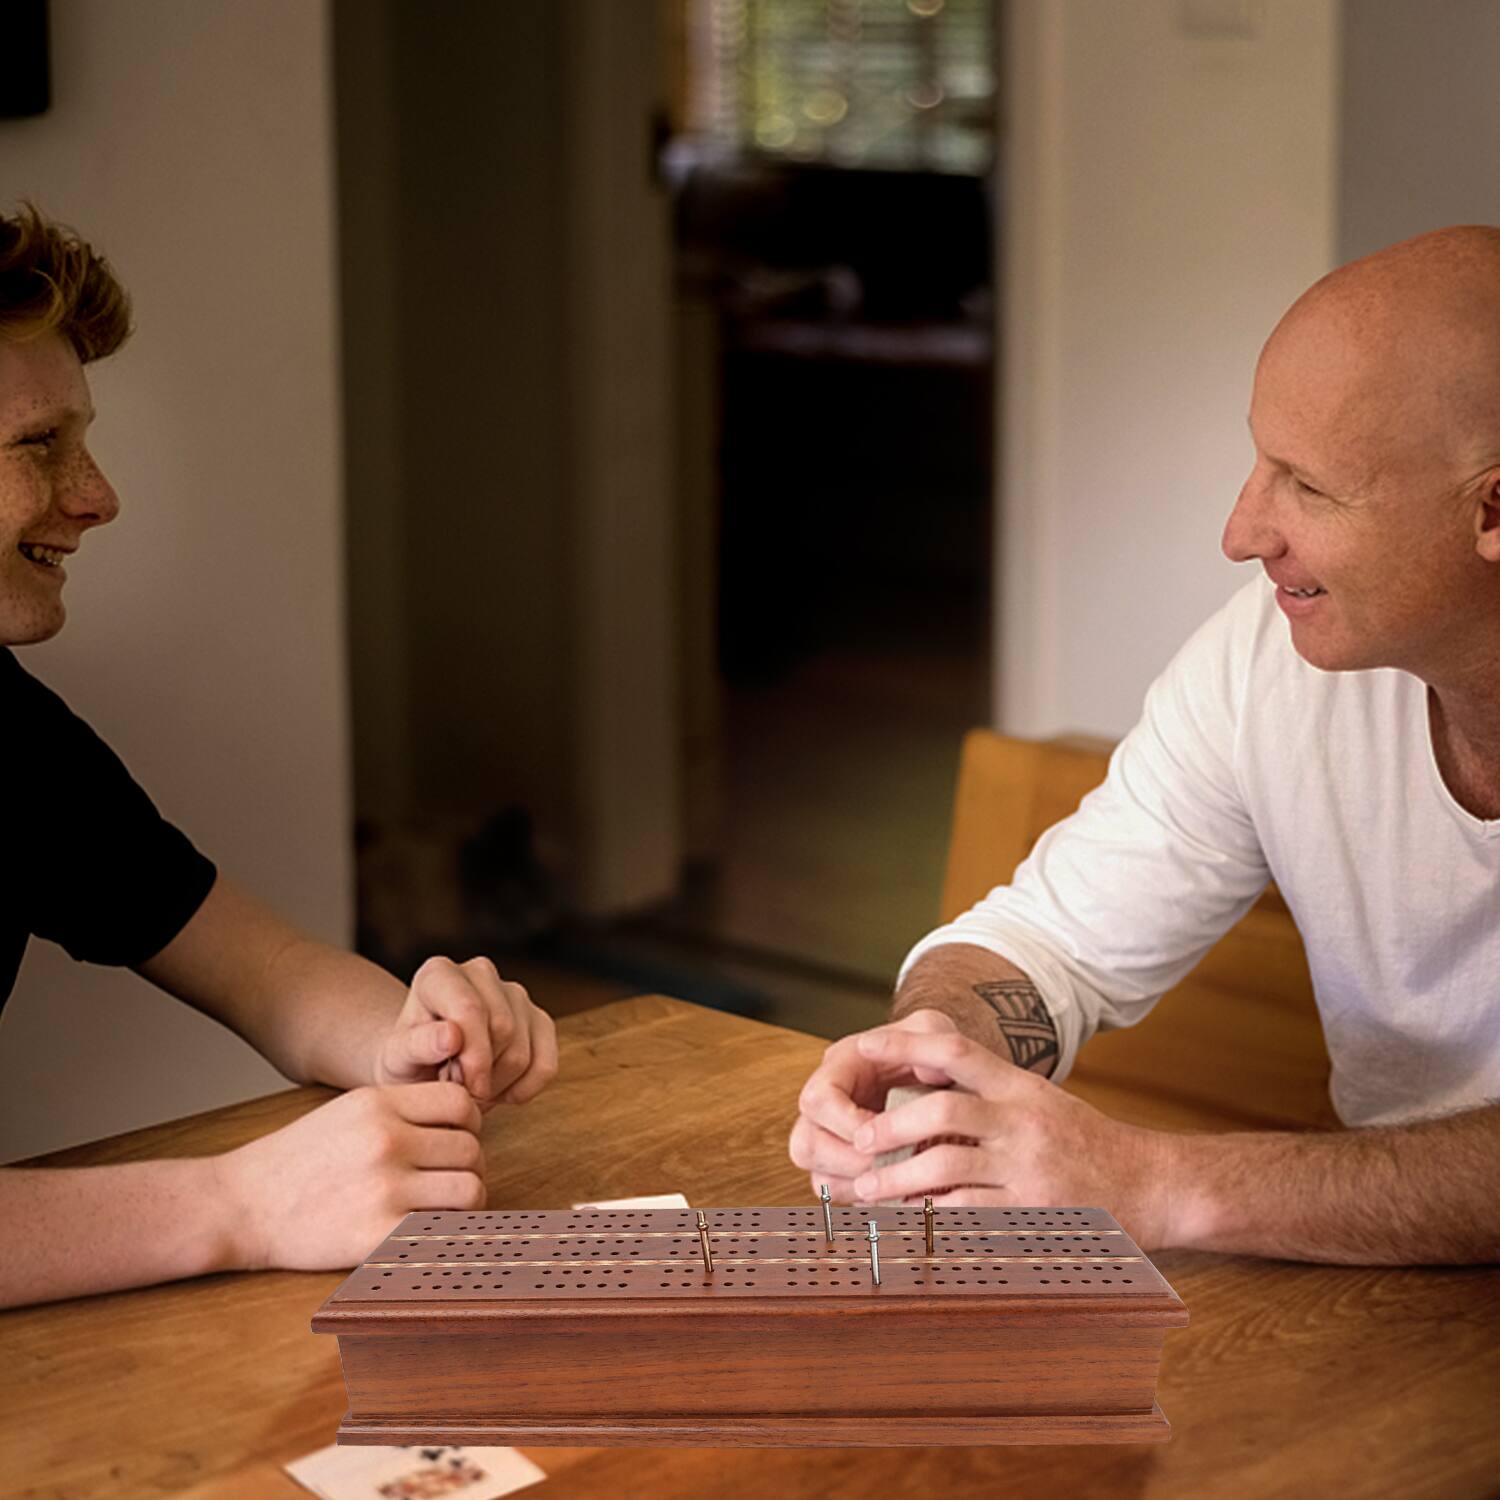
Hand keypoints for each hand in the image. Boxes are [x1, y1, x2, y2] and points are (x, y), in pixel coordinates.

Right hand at [216, 1082, 485, 1270]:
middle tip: (448, 1179)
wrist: (240, 1205)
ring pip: (469, 1189)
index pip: (461, 1102)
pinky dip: (445, 1233)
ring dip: (464, 1200)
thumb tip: (463, 1122)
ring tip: (442, 1207)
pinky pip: (443, 1232)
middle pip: (471, 1148)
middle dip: (467, 1165)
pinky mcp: (377, 1235)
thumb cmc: (295, 1160)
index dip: (468, 1123)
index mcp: (378, 1104)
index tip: (456, 1139)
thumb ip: (402, 1112)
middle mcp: (386, 1140)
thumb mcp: (347, 1111)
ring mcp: (383, 1188)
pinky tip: (426, 1232)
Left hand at [374, 955, 557, 1109]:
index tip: (461, 1088)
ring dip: (498, 1085)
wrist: (423, 1066)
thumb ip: (417, 1046)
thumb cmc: (408, 1059)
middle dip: (481, 1074)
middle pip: (502, 1029)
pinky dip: (524, 1089)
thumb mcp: (398, 1058)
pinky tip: (499, 1091)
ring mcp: (514, 993)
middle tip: (457, 1089)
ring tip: (471, 1088)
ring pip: (523, 1051)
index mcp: (439, 973)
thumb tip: (452, 1036)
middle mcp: (480, 973)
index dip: (471, 1055)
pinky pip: (546, 1064)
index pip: (470, 1008)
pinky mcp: (539, 1019)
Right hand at [788, 1008, 961, 1201]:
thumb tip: (929, 1074)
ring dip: (857, 1186)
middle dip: (849, 1162)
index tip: (884, 1131)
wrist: (944, 1074)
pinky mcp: (847, 1166)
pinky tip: (899, 1193)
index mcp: (839, 1067)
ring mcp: (832, 1137)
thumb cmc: (933, 1050)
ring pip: (818, 1177)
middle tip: (890, 1166)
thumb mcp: (934, 1033)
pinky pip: (841, 1196)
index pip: (818, 1100)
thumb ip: (931, 1041)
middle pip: (805, 1144)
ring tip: (897, 1181)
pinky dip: (867, 1201)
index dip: (846, 1122)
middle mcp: (827, 1105)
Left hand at [842, 1026, 1176, 1248]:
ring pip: (945, 1171)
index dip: (904, 1043)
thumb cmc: (1086, 1142)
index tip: (865, 1044)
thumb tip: (920, 1083)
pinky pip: (967, 1215)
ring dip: (898, 1182)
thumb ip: (987, 1094)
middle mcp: (1022, 1122)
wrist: (1152, 1184)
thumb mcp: (1040, 1100)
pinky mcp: (1031, 1213)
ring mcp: (1027, 1169)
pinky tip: (908, 1220)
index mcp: (1020, 1087)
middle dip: (890, 1128)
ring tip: (869, 1191)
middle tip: (859, 1141)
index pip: (955, 1050)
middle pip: (941, 1113)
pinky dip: (931, 1217)